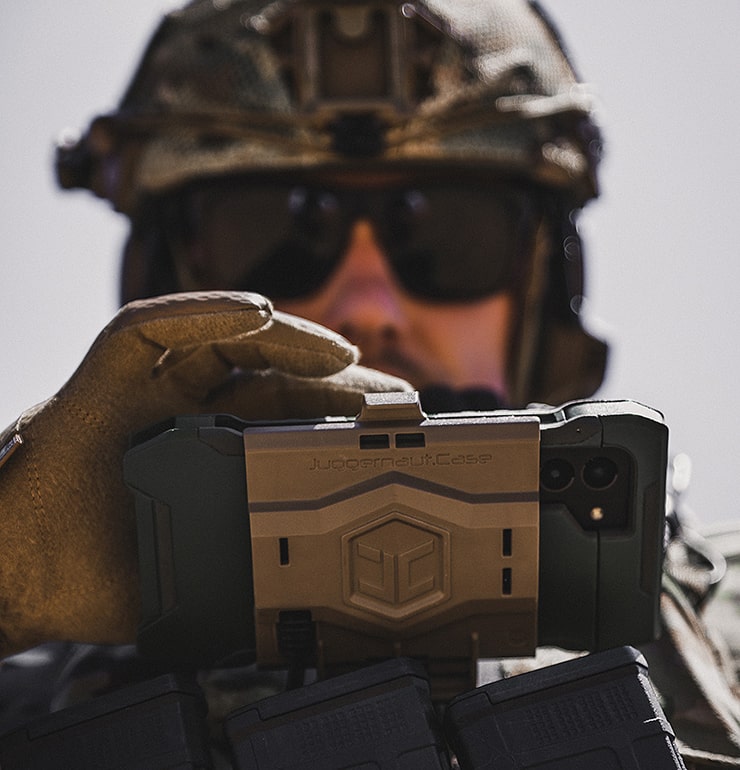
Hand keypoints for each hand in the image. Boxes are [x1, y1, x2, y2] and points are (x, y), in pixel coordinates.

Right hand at [0, 292, 409, 656]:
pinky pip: (149, 330)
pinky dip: (203, 314)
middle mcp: (183, 414)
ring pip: (223, 343)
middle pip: (269, 378)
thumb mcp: (198, 579)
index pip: (286, 421)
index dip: (337, 418)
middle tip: (389, 395)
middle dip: (330, 382)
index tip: (390, 429)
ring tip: (343, 354)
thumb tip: (310, 606)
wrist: (17, 579)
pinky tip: (257, 315)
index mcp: (211, 455)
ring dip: (286, 340)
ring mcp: (146, 393)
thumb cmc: (95, 583)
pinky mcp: (101, 379)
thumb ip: (250, 580)